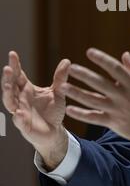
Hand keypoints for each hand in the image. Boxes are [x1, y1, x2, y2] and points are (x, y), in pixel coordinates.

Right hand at [1, 51, 69, 167]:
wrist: (55, 131)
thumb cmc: (53, 110)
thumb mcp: (58, 92)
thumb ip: (60, 78)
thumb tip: (67, 61)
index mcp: (27, 89)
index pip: (18, 75)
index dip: (15, 65)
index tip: (12, 54)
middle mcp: (21, 99)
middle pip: (10, 87)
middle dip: (8, 78)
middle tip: (8, 68)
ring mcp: (20, 112)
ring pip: (10, 102)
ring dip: (8, 94)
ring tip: (7, 85)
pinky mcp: (24, 126)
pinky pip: (19, 122)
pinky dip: (18, 118)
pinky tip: (18, 113)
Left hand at [60, 49, 129, 153]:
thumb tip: (124, 54)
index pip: (115, 68)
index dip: (102, 59)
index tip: (90, 52)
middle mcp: (123, 96)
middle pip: (101, 83)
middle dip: (85, 75)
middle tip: (71, 68)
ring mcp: (117, 110)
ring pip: (93, 101)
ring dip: (77, 93)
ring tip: (63, 87)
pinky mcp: (113, 122)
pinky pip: (94, 118)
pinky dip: (81, 114)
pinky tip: (69, 109)